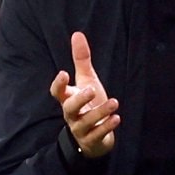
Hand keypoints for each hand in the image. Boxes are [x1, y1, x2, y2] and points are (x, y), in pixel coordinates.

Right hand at [49, 31, 118, 157]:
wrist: (94, 137)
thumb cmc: (89, 104)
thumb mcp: (87, 81)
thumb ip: (81, 60)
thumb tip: (77, 34)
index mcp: (68, 99)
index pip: (57, 93)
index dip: (59, 84)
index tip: (63, 73)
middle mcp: (72, 115)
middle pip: (69, 108)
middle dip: (80, 99)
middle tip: (91, 89)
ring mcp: (81, 129)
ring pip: (85, 122)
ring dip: (100, 112)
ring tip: (114, 102)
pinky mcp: (92, 140)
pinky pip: (96, 135)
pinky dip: (106, 127)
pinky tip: (116, 118)